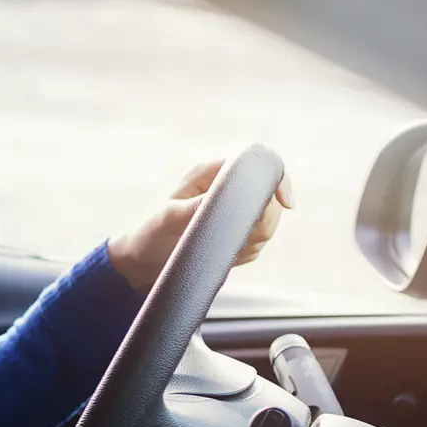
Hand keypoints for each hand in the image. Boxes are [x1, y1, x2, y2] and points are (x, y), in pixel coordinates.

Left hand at [106, 159, 294, 293]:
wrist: (140, 263)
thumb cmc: (148, 234)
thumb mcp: (169, 218)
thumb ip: (201, 206)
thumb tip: (232, 199)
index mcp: (212, 172)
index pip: (262, 163)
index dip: (279, 180)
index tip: (286, 204)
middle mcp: (227, 188)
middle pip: (272, 200)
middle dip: (260, 222)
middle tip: (230, 236)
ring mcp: (234, 211)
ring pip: (269, 225)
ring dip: (249, 241)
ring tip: (217, 247)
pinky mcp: (236, 234)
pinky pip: (258, 245)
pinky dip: (243, 254)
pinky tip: (220, 255)